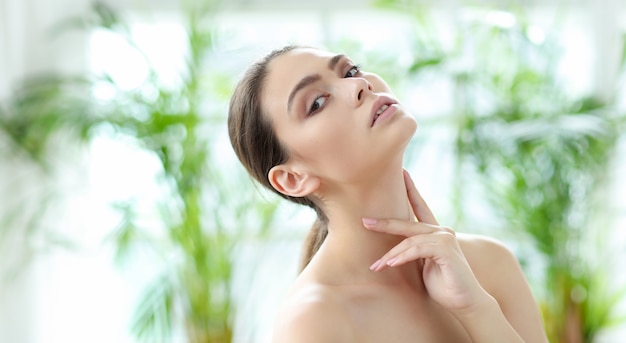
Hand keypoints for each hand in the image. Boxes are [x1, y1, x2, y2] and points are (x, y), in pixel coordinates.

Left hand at [362, 170, 488, 313]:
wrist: (466, 302)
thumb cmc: (444, 286)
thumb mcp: (423, 267)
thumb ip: (412, 254)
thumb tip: (391, 252)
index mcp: (436, 233)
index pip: (421, 207)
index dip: (411, 190)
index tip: (402, 173)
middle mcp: (441, 231)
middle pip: (408, 223)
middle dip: (385, 223)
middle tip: (365, 222)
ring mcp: (445, 238)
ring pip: (409, 240)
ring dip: (390, 255)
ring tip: (376, 266)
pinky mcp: (446, 248)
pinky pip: (417, 249)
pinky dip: (402, 257)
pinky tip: (391, 264)